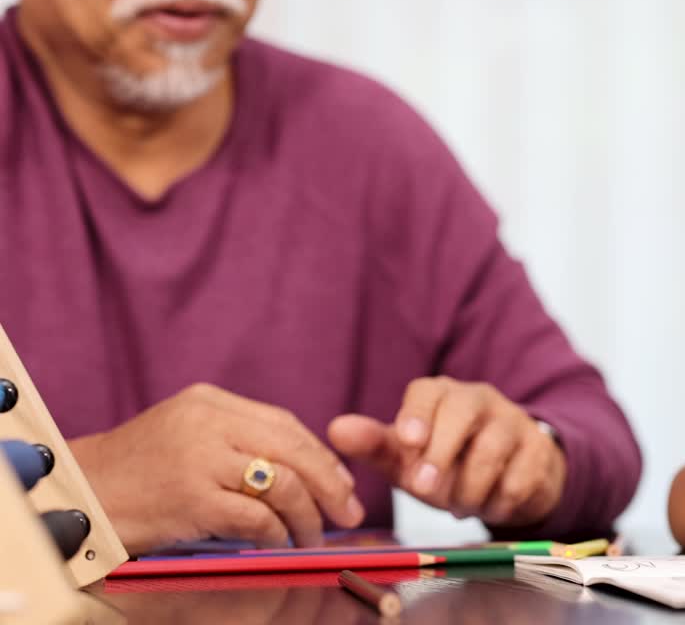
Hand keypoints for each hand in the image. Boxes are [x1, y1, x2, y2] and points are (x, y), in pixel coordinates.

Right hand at [71, 384, 362, 554]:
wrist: (76, 495)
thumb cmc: (134, 473)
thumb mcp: (184, 435)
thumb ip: (234, 439)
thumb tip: (299, 468)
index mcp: (209, 402)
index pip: (285, 425)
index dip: (321, 456)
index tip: (343, 483)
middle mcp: (208, 422)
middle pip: (293, 450)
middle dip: (330, 485)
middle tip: (347, 512)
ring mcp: (199, 459)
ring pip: (282, 484)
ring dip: (306, 516)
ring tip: (311, 537)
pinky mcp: (191, 498)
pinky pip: (255, 515)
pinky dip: (275, 533)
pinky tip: (278, 544)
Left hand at [328, 377, 565, 527]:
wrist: (511, 477)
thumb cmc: (449, 464)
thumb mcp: (409, 457)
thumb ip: (374, 444)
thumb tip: (335, 429)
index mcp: (444, 395)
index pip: (428, 391)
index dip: (416, 415)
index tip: (407, 441)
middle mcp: (481, 400)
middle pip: (463, 410)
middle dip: (441, 451)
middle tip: (424, 487)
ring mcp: (514, 423)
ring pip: (492, 449)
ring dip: (469, 487)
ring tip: (457, 506)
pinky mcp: (539, 451)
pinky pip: (520, 477)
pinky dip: (499, 501)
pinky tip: (490, 505)